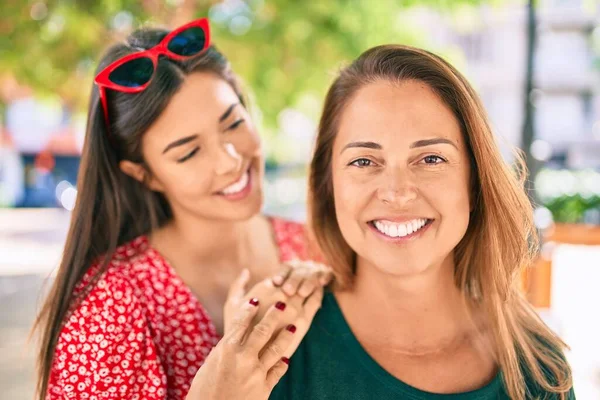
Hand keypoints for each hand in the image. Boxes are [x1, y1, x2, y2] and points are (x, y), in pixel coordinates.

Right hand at [186, 279, 322, 399]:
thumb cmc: (203, 393)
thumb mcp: (208, 367)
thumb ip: (222, 353)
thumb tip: (229, 342)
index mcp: (225, 350)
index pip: (240, 323)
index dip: (249, 309)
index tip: (255, 299)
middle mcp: (243, 358)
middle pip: (262, 331)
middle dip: (273, 315)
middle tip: (282, 304)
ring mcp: (256, 373)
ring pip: (277, 349)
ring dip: (286, 336)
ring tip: (293, 326)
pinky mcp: (264, 388)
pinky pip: (277, 371)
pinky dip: (283, 364)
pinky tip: (287, 359)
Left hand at [272, 260, 332, 296]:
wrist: (316, 294)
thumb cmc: (288, 299)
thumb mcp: (277, 293)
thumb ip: (272, 291)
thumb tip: (261, 295)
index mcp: (289, 269)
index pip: (285, 269)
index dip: (281, 274)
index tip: (275, 282)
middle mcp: (302, 268)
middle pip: (297, 273)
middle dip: (293, 281)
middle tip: (287, 291)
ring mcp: (316, 271)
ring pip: (311, 275)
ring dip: (307, 283)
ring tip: (302, 293)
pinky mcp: (328, 275)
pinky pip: (328, 274)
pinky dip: (326, 276)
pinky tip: (323, 282)